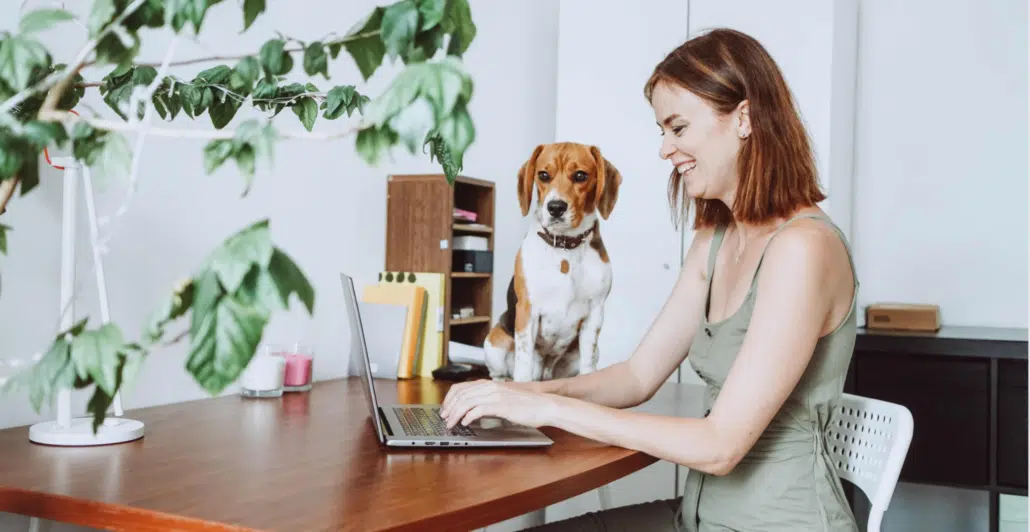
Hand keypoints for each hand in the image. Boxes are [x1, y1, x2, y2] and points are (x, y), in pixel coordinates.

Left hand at [440, 379, 557, 428]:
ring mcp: (495, 395)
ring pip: (466, 402)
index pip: (460, 387)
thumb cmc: (525, 404)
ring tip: (451, 423)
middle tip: (444, 418)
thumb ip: (488, 401)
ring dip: (455, 414)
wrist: (543, 405)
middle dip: (449, 408)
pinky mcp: (500, 405)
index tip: (445, 409)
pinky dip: (468, 417)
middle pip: (460, 395)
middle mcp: (489, 387)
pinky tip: (465, 423)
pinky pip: (478, 410)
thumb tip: (474, 411)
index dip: (449, 399)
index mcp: (489, 384)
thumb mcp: (503, 399)